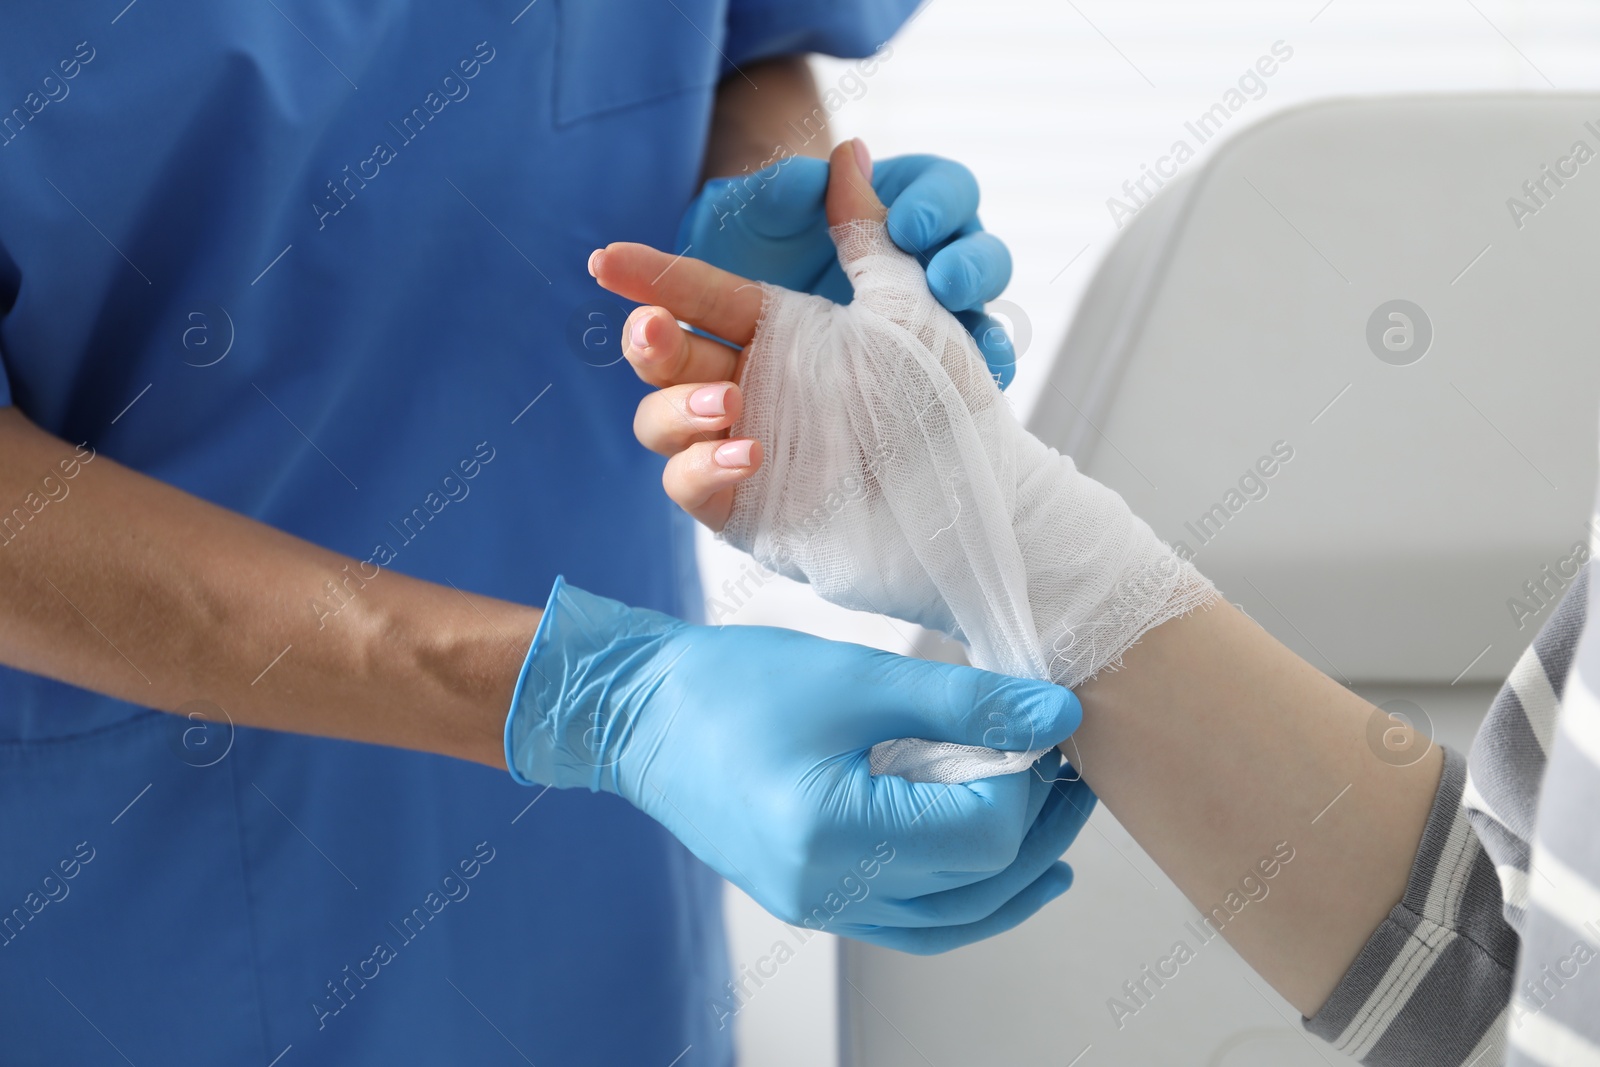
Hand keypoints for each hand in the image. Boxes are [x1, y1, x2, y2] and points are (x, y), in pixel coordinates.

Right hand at [505, 578, 1092, 952]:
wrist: (639, 712)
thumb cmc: (732, 686)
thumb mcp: (858, 679)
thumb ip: (965, 702)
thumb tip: (1054, 714)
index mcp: (836, 838)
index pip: (980, 834)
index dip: (1031, 783)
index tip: (1049, 728)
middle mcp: (829, 893)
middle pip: (975, 886)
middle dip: (1038, 829)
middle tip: (1070, 771)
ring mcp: (818, 906)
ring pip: (950, 920)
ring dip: (1012, 874)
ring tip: (1056, 824)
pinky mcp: (811, 897)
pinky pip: (911, 919)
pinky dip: (963, 895)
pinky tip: (995, 867)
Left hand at [678, 142, 1019, 386]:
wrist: (738, 317)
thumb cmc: (754, 248)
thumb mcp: (760, 217)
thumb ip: (791, 189)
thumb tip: (838, 159)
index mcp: (904, 204)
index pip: (944, 189)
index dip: (936, 203)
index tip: (906, 227)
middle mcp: (933, 258)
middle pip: (979, 252)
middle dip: (969, 266)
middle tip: (942, 283)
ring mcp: (940, 316)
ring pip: (984, 314)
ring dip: (985, 327)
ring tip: (975, 345)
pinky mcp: (937, 366)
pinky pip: (973, 375)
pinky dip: (982, 380)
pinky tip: (980, 389)